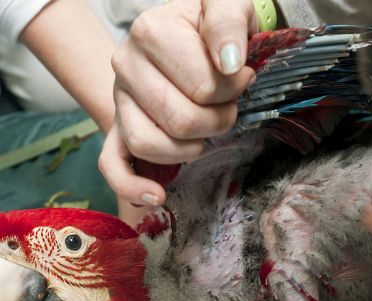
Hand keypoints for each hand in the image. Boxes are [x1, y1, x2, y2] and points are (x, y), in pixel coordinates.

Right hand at [98, 0, 257, 207]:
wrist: (184, 39)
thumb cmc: (209, 28)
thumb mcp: (226, 6)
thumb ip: (227, 23)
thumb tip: (230, 63)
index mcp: (151, 32)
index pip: (203, 87)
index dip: (233, 91)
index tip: (242, 76)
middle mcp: (126, 66)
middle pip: (179, 120)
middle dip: (218, 121)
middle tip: (229, 107)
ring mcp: (119, 101)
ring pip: (150, 145)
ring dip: (190, 148)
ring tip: (206, 133)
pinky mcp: (117, 128)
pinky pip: (113, 165)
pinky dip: (133, 186)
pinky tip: (157, 195)